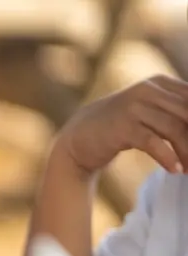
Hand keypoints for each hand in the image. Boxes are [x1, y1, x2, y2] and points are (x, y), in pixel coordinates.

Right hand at [58, 75, 187, 174]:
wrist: (80, 136)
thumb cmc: (122, 126)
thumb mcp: (150, 112)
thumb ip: (175, 112)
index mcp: (160, 83)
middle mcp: (148, 89)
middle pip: (187, 113)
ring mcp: (133, 107)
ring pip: (174, 128)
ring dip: (186, 152)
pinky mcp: (122, 127)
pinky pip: (153, 142)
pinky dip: (167, 157)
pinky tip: (174, 169)